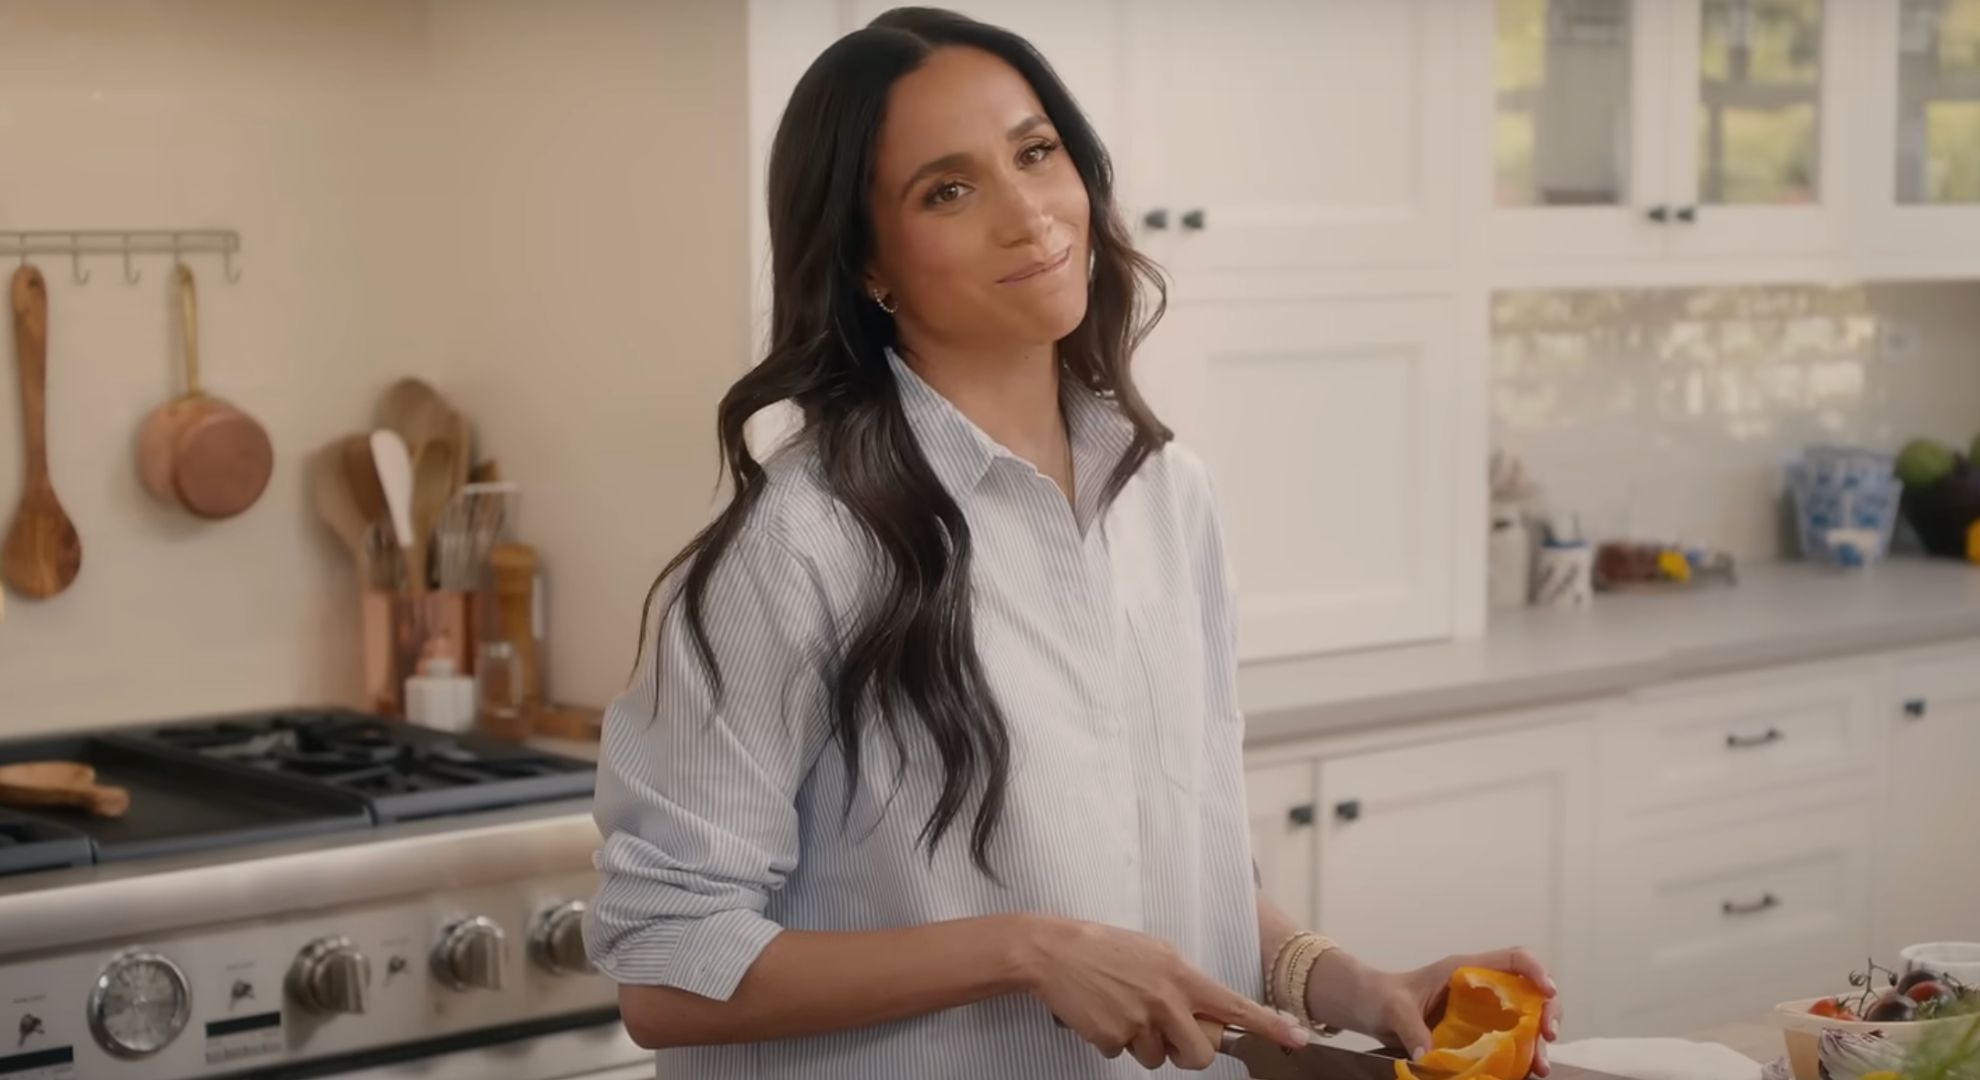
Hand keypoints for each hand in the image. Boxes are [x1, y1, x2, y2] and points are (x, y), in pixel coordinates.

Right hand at [1019, 916, 1308, 1070]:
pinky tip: (1101, 1012)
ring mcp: (1138, 1021)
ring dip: (1143, 1043)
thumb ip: (1183, 983)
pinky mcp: (1111, 1038)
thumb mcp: (1154, 953)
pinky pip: (1123, 1055)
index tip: (1297, 1037)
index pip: (1233, 1004)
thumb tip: (1205, 1014)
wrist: (1053, 951)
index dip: (1268, 1024)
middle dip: (1188, 1054)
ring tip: (1122, 1008)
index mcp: (1180, 974)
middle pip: (1199, 1053)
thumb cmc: (1105, 948)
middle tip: (1168, 1036)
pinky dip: (1114, 1040)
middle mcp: (1165, 999)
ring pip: (1156, 1058)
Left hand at [1305, 946, 1561, 1076]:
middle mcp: (1482, 988)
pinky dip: (1522, 1057)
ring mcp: (1483, 1012)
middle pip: (1530, 992)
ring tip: (1541, 1067)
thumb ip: (1409, 1027)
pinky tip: (1525, 1073)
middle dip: (1547, 1012)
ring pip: (1525, 1020)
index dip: (1535, 970)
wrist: (1371, 1008)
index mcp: (1465, 970)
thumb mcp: (1392, 1009)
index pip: (1513, 958)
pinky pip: (1509, 1043)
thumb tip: (1428, 1054)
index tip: (1546, 991)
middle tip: (1548, 1037)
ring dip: (1538, 1042)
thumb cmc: (1381, 997)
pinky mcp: (1479, 1034)